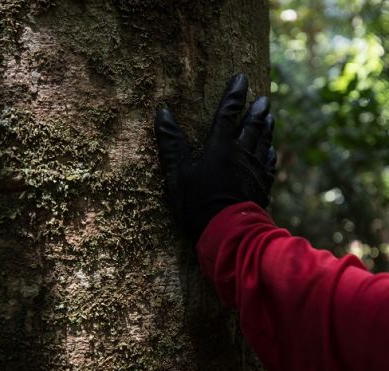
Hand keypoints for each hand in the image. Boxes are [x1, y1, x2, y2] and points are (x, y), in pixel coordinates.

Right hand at [155, 73, 276, 240]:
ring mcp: (254, 171)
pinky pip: (269, 166)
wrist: (227, 230)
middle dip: (256, 110)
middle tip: (263, 99)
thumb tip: (162, 112)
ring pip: (263, 143)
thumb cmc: (198, 202)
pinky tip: (271, 152)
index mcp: (219, 147)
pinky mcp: (262, 187)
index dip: (233, 95)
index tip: (241, 78)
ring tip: (271, 117)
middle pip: (251, 127)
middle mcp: (240, 154)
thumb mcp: (178, 172)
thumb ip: (171, 142)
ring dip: (267, 129)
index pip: (227, 114)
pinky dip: (270, 155)